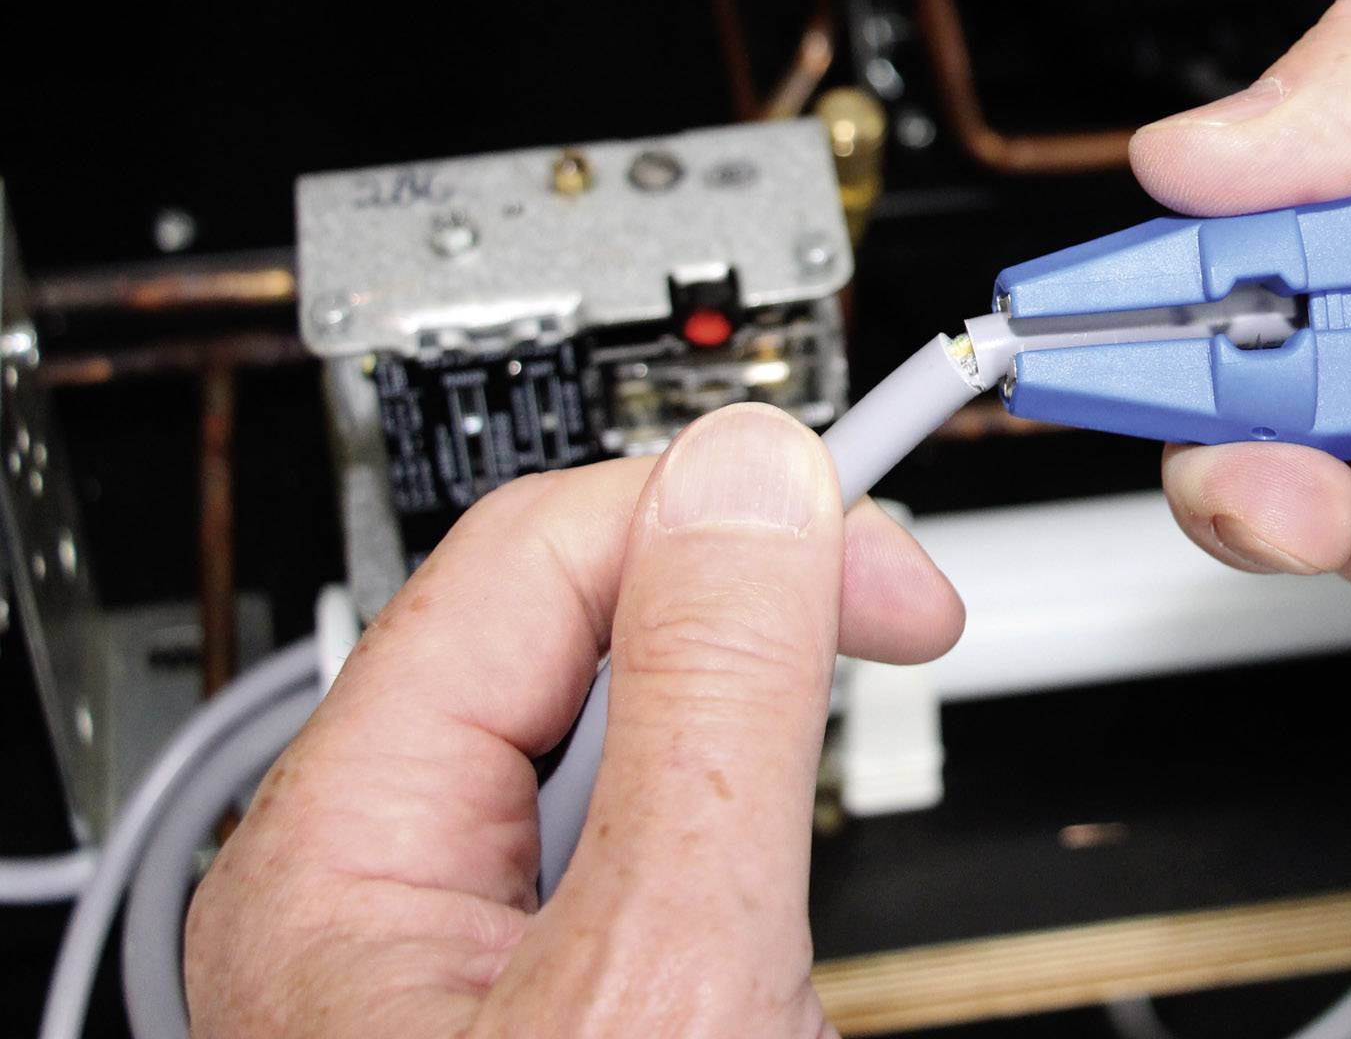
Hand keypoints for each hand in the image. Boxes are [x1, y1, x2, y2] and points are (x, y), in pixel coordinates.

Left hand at [185, 404, 963, 1037]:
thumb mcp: (671, 962)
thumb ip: (714, 708)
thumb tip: (750, 483)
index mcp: (338, 860)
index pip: (532, 552)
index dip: (721, 517)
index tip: (875, 539)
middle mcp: (366, 898)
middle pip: (573, 637)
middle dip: (743, 621)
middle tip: (891, 627)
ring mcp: (445, 965)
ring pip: (617, 750)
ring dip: (742, 754)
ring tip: (815, 841)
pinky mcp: (530, 1009)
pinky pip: (632, 859)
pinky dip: (728, 854)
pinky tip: (767, 920)